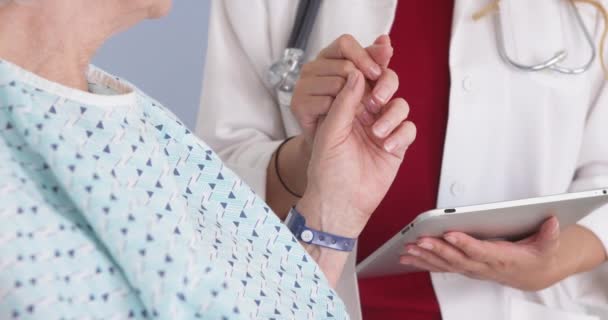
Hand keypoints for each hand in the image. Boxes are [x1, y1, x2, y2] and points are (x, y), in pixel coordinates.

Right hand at [291, 34, 398, 144]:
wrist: (332, 146)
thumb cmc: (349, 111)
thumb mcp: (367, 83)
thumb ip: (375, 61)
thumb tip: (386, 40)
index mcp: (328, 57)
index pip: (345, 43)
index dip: (364, 56)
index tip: (377, 74)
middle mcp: (312, 67)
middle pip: (345, 65)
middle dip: (365, 85)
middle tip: (374, 103)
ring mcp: (302, 85)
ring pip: (337, 84)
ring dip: (354, 102)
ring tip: (360, 115)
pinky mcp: (298, 104)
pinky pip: (326, 103)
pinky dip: (339, 113)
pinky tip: (343, 121)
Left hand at [297, 70, 415, 238]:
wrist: (340, 202)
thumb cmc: (328, 172)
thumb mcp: (330, 131)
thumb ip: (344, 101)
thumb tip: (355, 74)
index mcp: (345, 108)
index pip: (361, 78)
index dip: (370, 65)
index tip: (376, 57)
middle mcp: (365, 115)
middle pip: (386, 85)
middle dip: (385, 86)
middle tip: (376, 98)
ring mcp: (382, 129)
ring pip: (400, 105)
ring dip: (392, 114)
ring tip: (378, 132)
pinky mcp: (397, 145)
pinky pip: (409, 129)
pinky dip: (401, 134)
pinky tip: (387, 145)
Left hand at [400, 217, 562, 290]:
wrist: (532, 273)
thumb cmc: (536, 256)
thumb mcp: (549, 246)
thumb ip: (550, 235)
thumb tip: (552, 221)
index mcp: (500, 259)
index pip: (479, 251)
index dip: (464, 243)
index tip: (449, 233)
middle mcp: (482, 266)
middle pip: (456, 259)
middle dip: (436, 250)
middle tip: (418, 241)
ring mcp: (471, 268)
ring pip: (444, 265)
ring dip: (424, 258)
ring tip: (407, 250)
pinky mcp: (463, 267)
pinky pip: (441, 267)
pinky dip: (423, 262)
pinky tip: (408, 256)